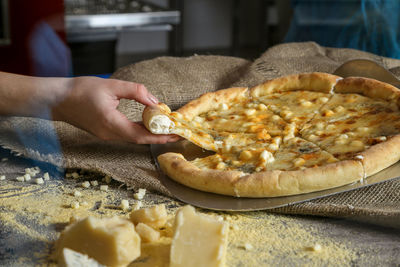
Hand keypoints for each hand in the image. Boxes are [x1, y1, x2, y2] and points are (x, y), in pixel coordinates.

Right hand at [52, 76, 178, 143]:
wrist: (57, 99)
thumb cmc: (80, 90)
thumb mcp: (111, 86)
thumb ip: (135, 91)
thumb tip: (155, 101)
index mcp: (112, 124)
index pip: (142, 135)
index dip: (161, 136)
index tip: (177, 134)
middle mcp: (110, 134)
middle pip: (141, 139)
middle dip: (161, 137)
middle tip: (178, 132)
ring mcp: (107, 135)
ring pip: (134, 137)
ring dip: (152, 134)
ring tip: (169, 128)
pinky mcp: (105, 131)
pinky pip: (127, 134)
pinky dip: (141, 130)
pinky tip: (150, 124)